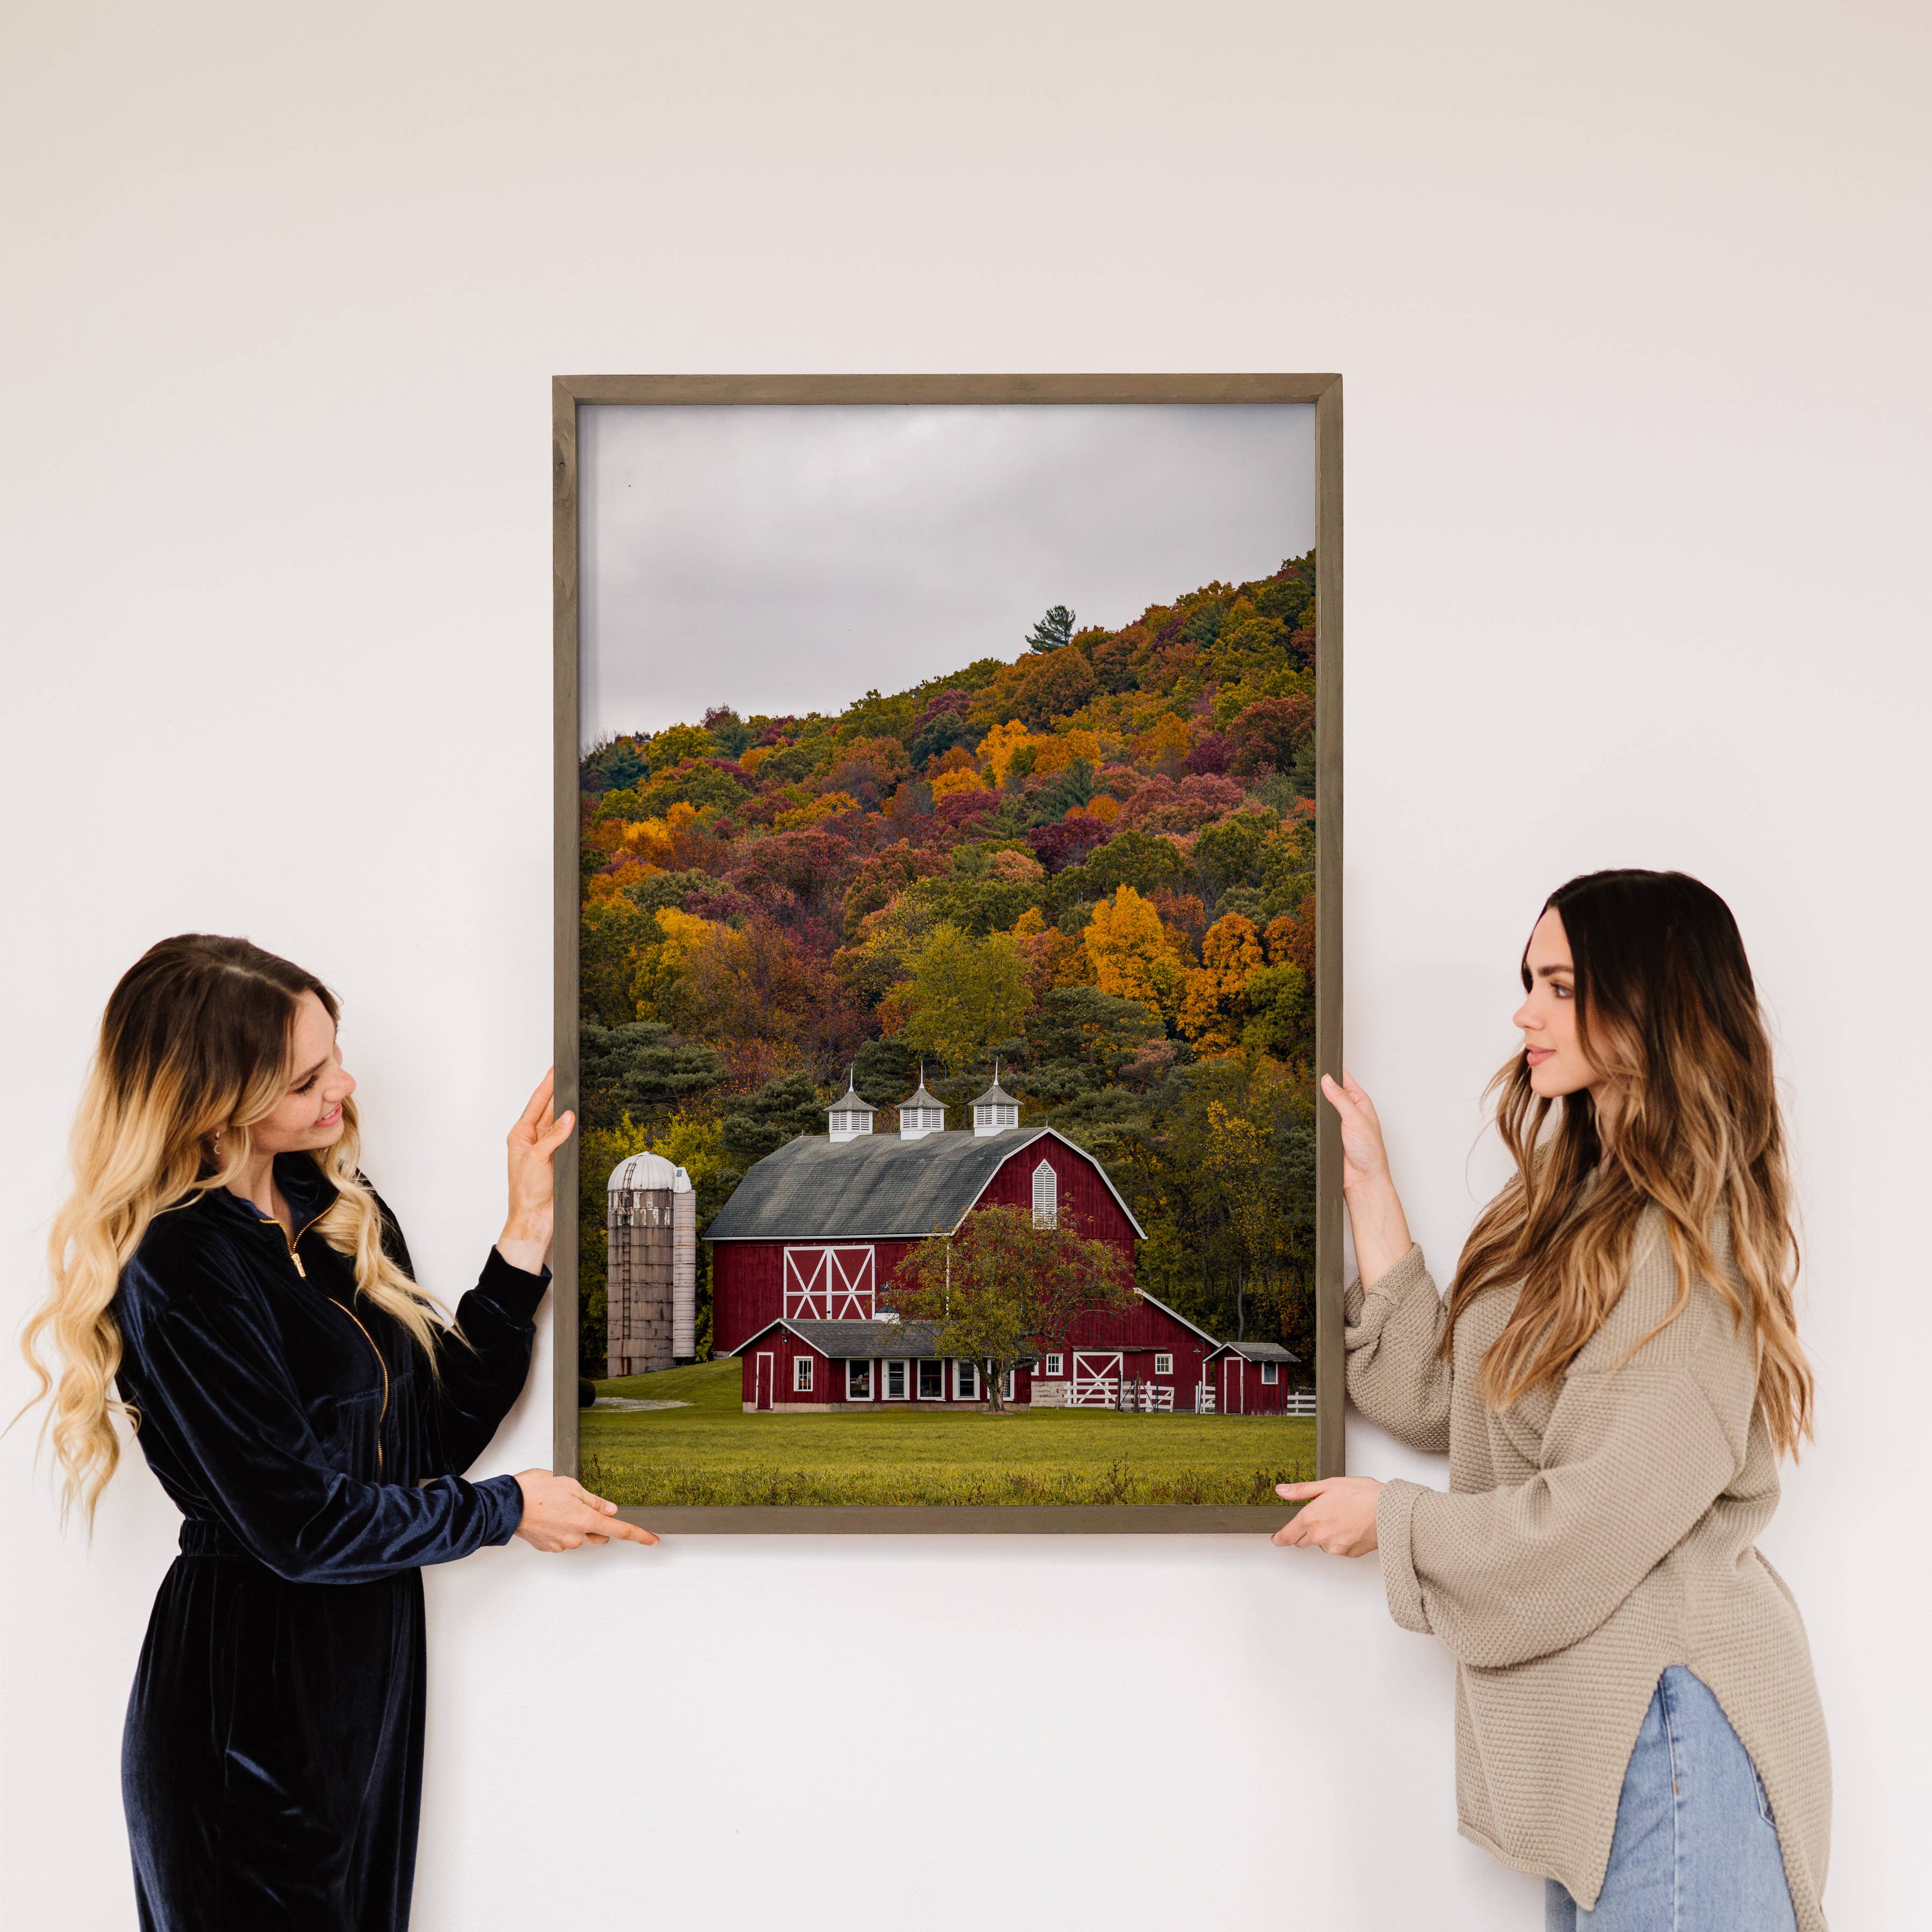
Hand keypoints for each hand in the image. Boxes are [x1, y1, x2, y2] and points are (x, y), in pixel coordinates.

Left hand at [498, 1070, 572, 1274]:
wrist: (535, 1218)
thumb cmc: (527, 1192)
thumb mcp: (538, 1159)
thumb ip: (554, 1135)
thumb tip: (568, 1116)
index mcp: (520, 1135)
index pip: (537, 1103)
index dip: (547, 1085)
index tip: (555, 1069)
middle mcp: (532, 1139)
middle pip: (548, 1108)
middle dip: (559, 1091)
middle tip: (570, 1073)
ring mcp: (546, 1148)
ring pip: (559, 1121)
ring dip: (568, 1107)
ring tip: (578, 1089)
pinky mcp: (558, 1158)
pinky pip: (567, 1136)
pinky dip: (574, 1125)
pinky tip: (581, 1116)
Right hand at [511, 1470, 658, 1551]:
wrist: (506, 1505)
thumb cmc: (534, 1490)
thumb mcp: (571, 1485)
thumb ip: (594, 1500)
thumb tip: (610, 1509)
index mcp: (585, 1520)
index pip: (619, 1530)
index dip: (639, 1535)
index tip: (652, 1540)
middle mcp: (575, 1537)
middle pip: (599, 1534)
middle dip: (597, 1523)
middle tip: (581, 1504)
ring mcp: (561, 1544)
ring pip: (580, 1537)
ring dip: (577, 1524)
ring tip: (559, 1506)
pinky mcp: (548, 1547)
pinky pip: (564, 1539)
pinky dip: (562, 1529)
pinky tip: (551, 1515)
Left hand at [1271, 1476, 1382, 1555]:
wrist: (1390, 1510)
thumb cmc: (1362, 1495)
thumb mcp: (1328, 1484)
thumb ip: (1301, 1490)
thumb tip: (1281, 1491)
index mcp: (1311, 1519)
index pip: (1287, 1536)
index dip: (1280, 1538)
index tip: (1277, 1539)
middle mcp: (1321, 1537)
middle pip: (1303, 1541)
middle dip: (1306, 1532)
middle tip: (1320, 1517)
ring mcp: (1335, 1548)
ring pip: (1322, 1545)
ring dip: (1325, 1535)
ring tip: (1342, 1517)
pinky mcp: (1349, 1554)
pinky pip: (1339, 1549)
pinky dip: (1341, 1540)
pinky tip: (1351, 1526)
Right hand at [1320, 1068, 1391, 1193]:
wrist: (1362, 1180)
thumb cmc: (1369, 1152)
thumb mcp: (1355, 1119)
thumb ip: (1340, 1099)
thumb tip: (1327, 1080)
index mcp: (1362, 1104)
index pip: (1347, 1081)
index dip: (1336, 1071)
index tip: (1324, 1061)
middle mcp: (1351, 1113)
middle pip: (1334, 1091)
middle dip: (1323, 1084)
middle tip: (1311, 1075)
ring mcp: (1340, 1125)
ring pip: (1325, 1107)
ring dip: (1318, 1103)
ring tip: (1308, 1092)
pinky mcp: (1330, 1137)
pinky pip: (1319, 1123)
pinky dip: (1314, 1119)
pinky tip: (1309, 1115)